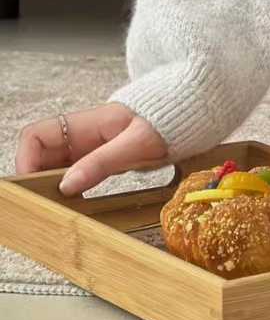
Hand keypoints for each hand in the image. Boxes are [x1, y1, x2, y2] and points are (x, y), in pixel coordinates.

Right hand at [15, 103, 170, 195]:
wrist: (194, 110)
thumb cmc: (170, 120)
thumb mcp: (138, 143)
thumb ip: (103, 161)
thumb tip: (67, 185)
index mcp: (88, 123)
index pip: (38, 135)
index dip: (27, 159)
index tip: (33, 187)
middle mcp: (84, 135)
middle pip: (42, 155)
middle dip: (36, 179)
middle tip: (43, 206)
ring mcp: (93, 147)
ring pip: (57, 166)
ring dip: (51, 187)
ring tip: (56, 209)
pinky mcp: (104, 159)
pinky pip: (76, 174)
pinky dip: (69, 189)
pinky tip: (74, 205)